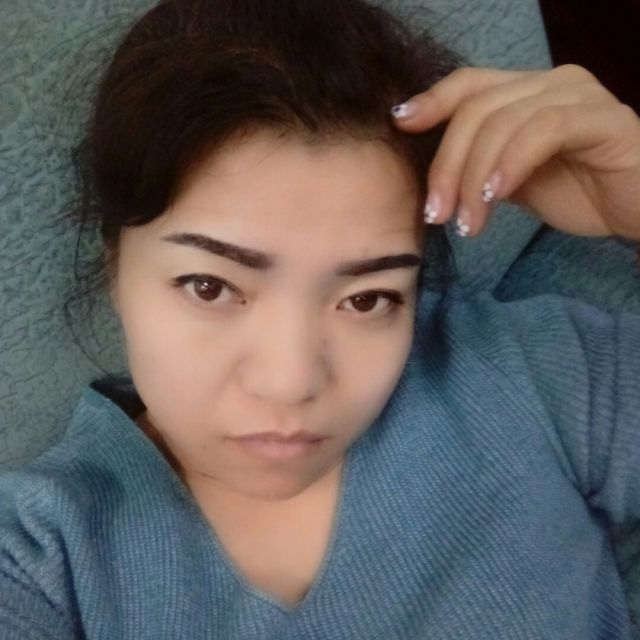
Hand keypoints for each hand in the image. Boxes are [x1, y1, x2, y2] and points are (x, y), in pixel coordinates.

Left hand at [392, 65, 639, 240]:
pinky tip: (495, 195)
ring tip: (466, 222)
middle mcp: (550, 83)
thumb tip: (431, 175)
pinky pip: (544, 130)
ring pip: (503, 120)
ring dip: (474, 175)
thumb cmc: (578, 193)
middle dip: (447, 164)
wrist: (637, 210)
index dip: (431, 100)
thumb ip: (478, 166)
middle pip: (476, 108)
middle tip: (436, 213)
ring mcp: (578, 96)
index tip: (400, 124)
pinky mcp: (603, 119)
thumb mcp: (512, 181)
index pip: (469, 84)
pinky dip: (511, 163)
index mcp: (524, 93)